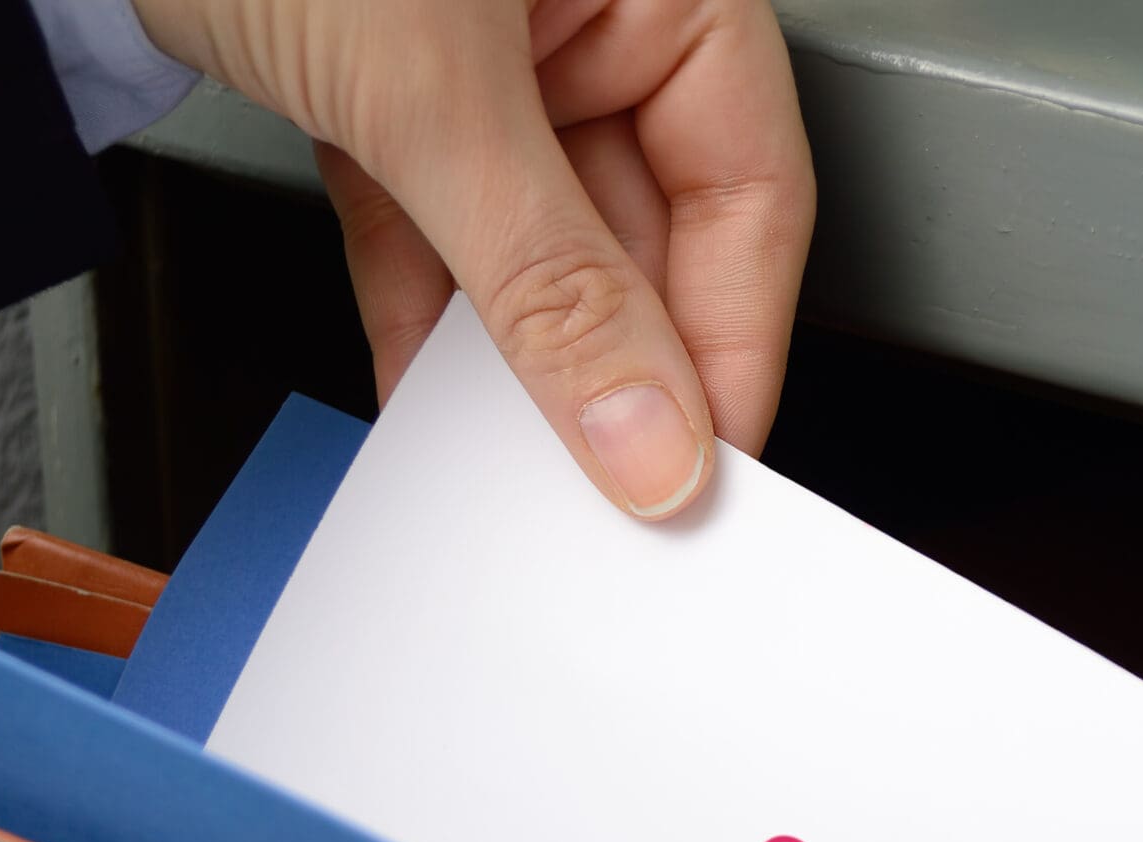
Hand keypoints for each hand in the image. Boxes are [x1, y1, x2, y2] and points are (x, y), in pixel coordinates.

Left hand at [129, 0, 814, 518]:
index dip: (732, 343)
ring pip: (540, 247)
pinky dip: (427, 313)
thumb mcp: (434, 90)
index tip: (699, 468)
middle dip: (616, 370)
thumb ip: (548, 277)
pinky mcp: (393, 88)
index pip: (749, 191)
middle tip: (604, 491)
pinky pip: (437, 229)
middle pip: (650, 234)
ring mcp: (493, 51)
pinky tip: (425, 398)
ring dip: (517, 361)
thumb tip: (645, 430)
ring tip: (508, 463)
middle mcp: (594, 8)